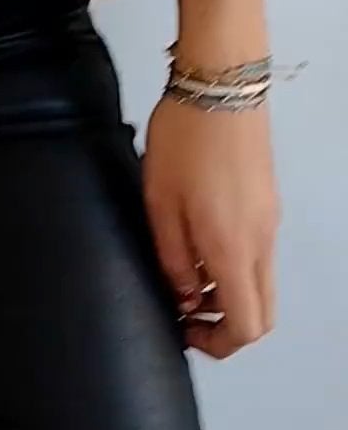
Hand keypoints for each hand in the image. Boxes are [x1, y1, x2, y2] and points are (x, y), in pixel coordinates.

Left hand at [143, 88, 279, 358]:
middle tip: (184, 308)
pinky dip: (234, 263)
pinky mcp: (267, 200)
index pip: (247, 327)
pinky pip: (258, 252)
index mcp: (233, 249)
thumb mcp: (160, 203)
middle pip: (262, 312)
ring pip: (260, 282)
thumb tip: (184, 296)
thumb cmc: (183, 140)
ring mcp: (270, 221)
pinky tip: (198, 237)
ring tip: (184, 268)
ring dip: (227, 291)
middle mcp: (261, 242)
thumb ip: (173, 258)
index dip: (217, 344)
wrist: (220, 84)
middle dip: (225, 324)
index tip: (184, 328)